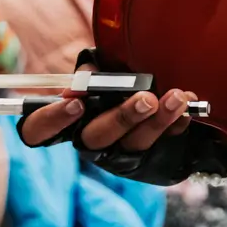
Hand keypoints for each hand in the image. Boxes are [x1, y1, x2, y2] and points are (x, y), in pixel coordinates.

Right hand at [16, 86, 195, 153]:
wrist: (161, 99)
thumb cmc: (120, 81)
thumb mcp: (104, 68)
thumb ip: (93, 68)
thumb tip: (90, 72)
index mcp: (69, 120)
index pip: (38, 130)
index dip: (50, 121)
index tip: (75, 103)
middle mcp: (91, 139)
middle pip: (97, 137)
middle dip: (123, 117)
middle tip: (147, 99)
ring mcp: (120, 153)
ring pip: (135, 143)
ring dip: (158, 120)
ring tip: (177, 98)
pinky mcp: (150, 158)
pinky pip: (164, 144)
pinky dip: (178, 124)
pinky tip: (188, 109)